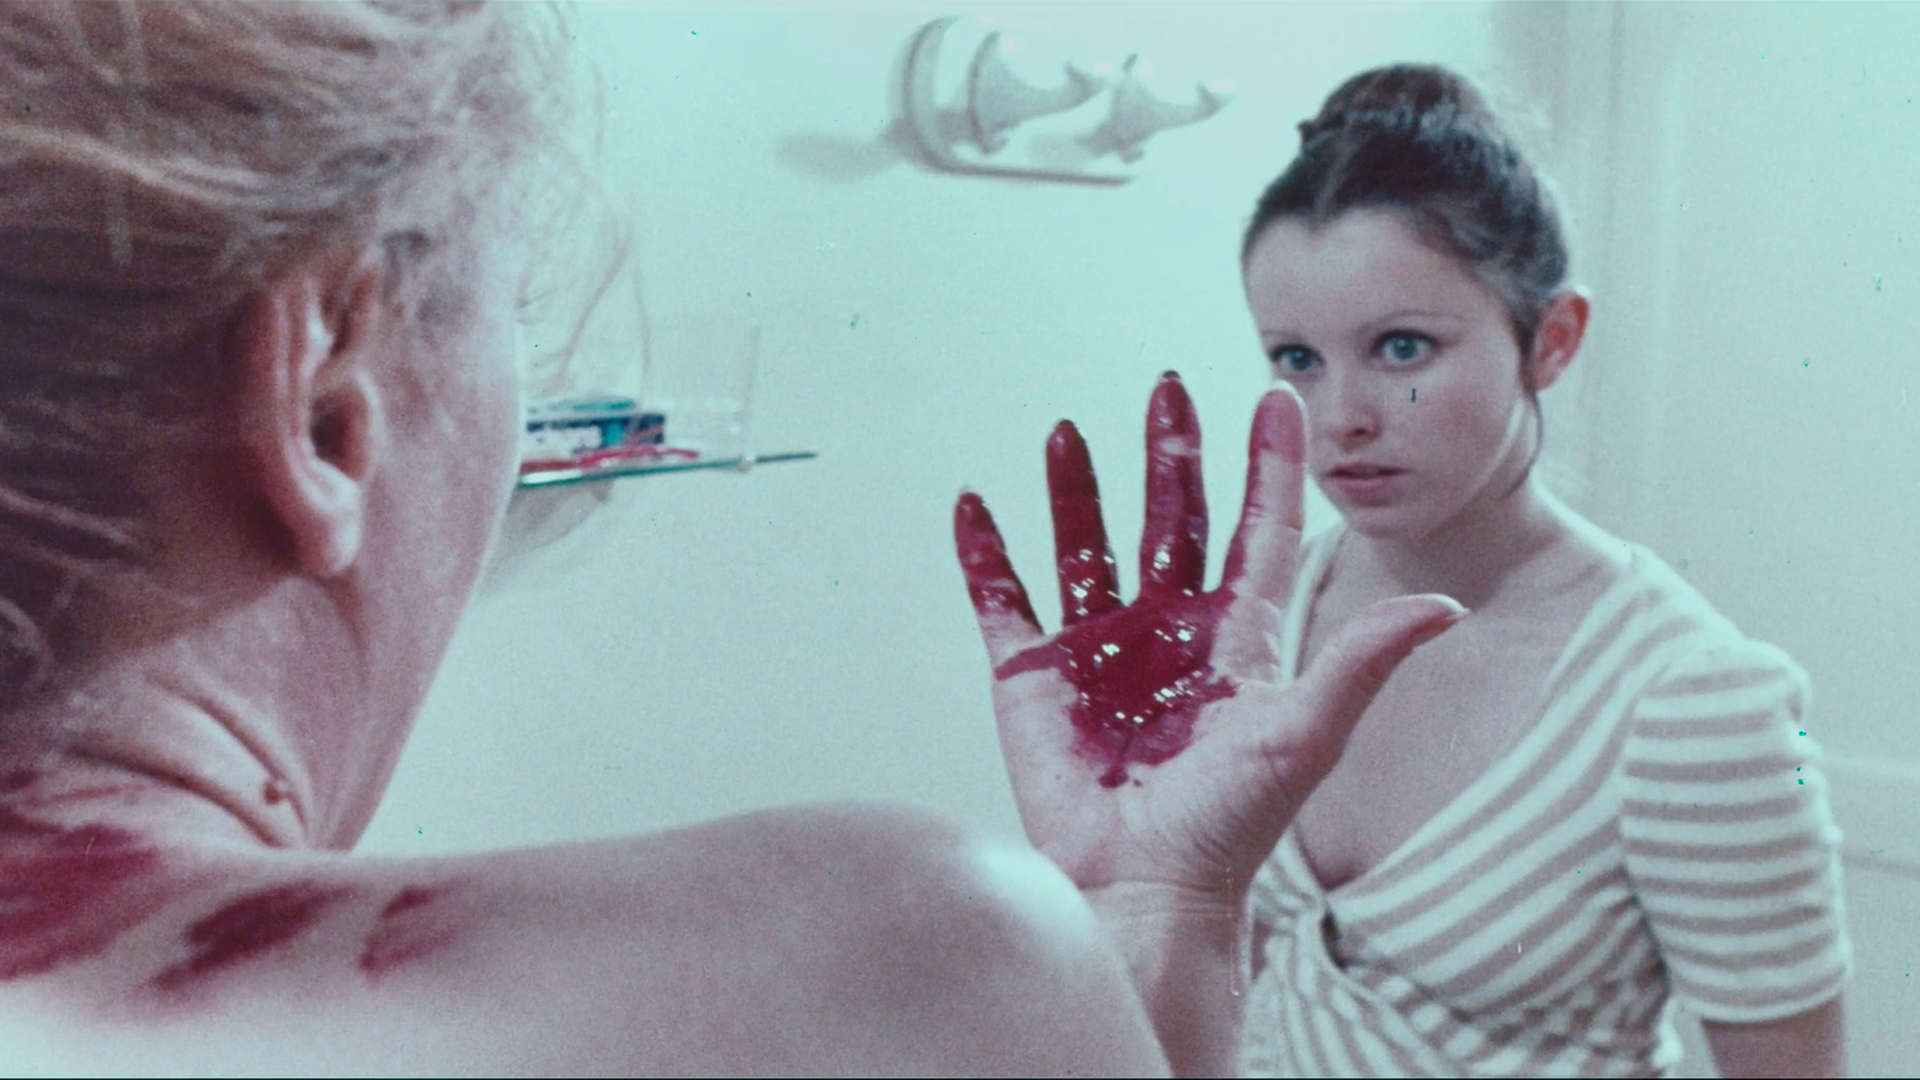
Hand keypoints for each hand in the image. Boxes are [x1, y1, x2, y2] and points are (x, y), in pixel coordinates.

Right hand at [955, 373, 1462, 904]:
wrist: (1144, 888)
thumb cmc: (1231, 827)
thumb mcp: (1306, 733)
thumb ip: (1363, 660)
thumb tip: (1445, 606)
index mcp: (1236, 639)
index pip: (1258, 531)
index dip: (1270, 467)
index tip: (1276, 399)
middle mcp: (1168, 633)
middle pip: (1168, 520)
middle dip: (1167, 454)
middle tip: (1166, 388)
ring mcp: (1099, 652)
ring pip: (1084, 546)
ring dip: (1074, 489)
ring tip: (1067, 431)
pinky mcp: (1033, 679)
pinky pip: (1004, 601)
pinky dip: (985, 554)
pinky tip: (975, 507)